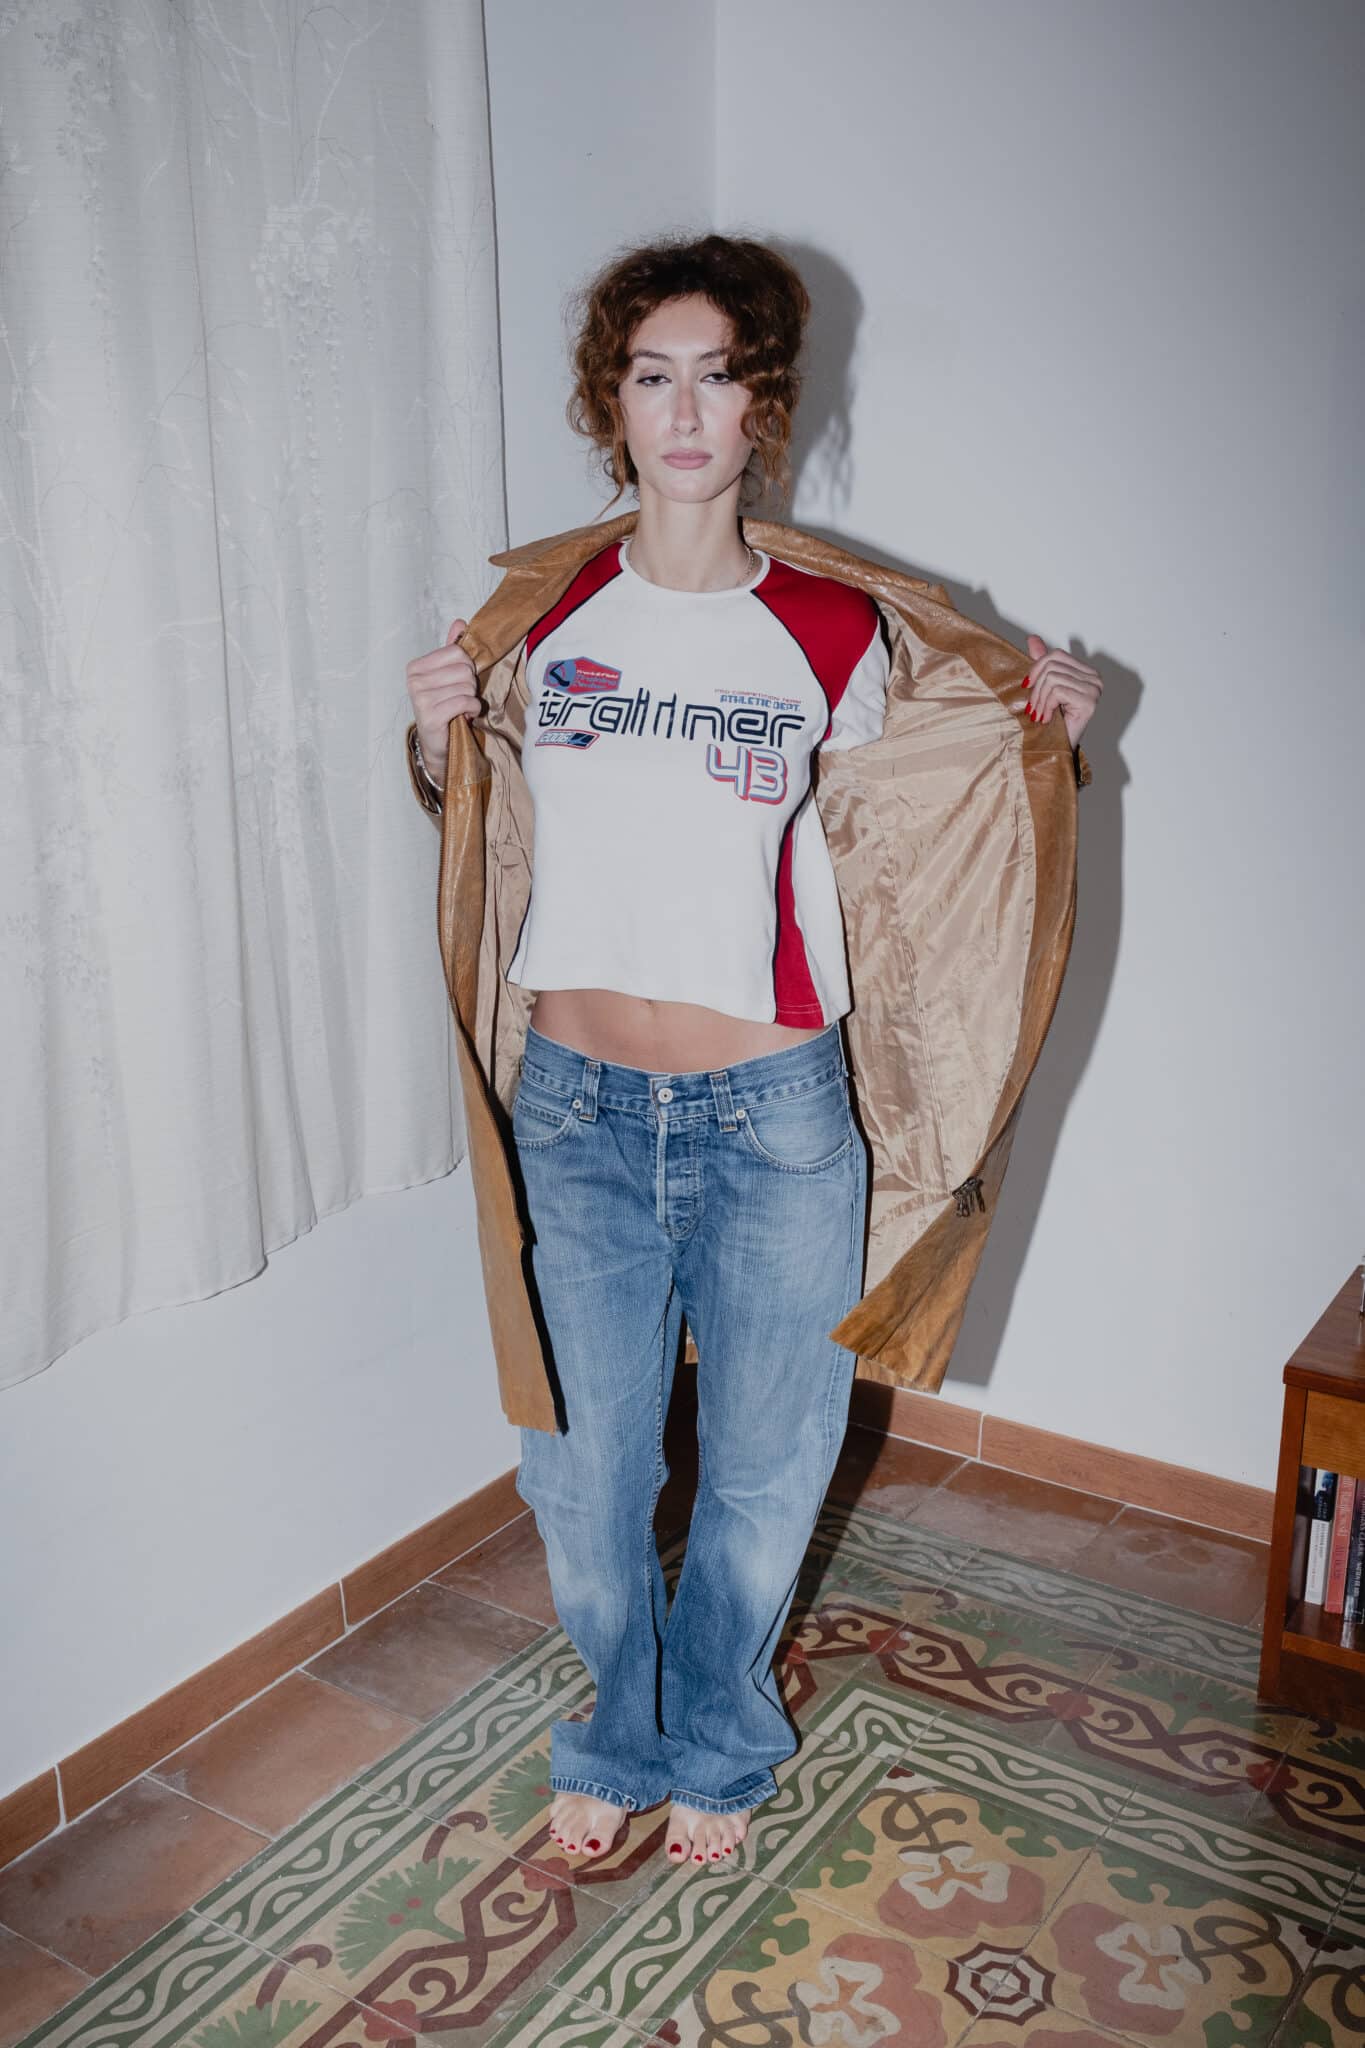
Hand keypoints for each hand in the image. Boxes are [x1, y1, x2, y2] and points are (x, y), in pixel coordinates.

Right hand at [405, 617, 482, 781]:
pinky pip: (464, 702)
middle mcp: (414, 680)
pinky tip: (464, 716)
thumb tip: (460, 622)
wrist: (437, 743)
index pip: (457, 652)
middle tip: (461, 697)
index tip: (460, 681)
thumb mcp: (448, 675)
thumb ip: (452, 649)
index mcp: (416, 667)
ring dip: (471, 699)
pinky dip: (472, 709)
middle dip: (470, 685)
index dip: (468, 667)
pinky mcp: (430, 715)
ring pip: (466, 686)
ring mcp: (420, 698)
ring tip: (461, 708)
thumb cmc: (443, 706)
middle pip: (464, 669)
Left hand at [1017, 633, 1100, 750]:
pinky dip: (1047, 705)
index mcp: (1085, 672)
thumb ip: (1042, 664)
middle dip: (1036, 687)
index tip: (1027, 686)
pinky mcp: (1089, 702)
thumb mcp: (1044, 688)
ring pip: (1053, 678)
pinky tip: (1047, 718)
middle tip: (1032, 707)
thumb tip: (1032, 638)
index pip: (1056, 655)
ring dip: (1040, 699)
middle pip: (1053, 665)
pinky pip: (1058, 690)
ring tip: (1039, 714)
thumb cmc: (1052, 721)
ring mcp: (1094, 690)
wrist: (1057, 749)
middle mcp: (1094, 678)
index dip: (1037, 667)